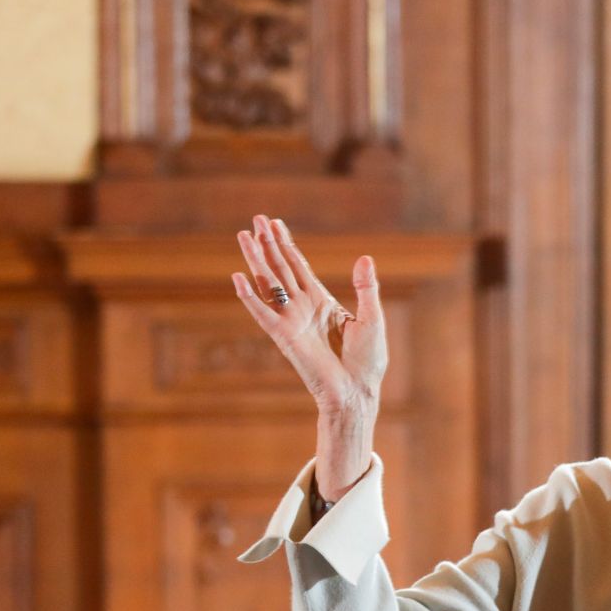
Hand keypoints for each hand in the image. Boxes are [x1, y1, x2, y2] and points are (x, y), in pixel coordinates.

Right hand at [231, 213, 387, 497]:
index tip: (275, 224)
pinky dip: (249, 297)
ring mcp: (292, 321)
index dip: (287, 245)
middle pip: (280, 269)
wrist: (358, 391)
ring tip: (243, 236)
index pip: (299, 267)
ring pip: (269, 283)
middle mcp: (303, 308)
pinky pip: (263, 313)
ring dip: (256, 260)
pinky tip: (237, 277)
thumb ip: (366, 288)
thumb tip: (364, 258)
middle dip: (268, 244)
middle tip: (256, 219)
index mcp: (322, 302)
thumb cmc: (367, 362)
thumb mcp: (372, 318)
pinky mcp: (285, 337)